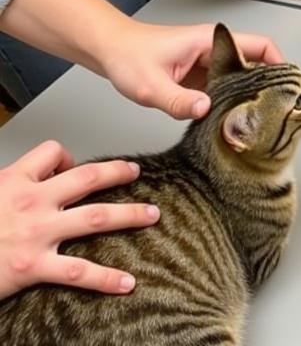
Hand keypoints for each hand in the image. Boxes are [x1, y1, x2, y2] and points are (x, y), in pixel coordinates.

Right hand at [0, 141, 158, 300]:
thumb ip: (10, 185)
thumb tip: (36, 179)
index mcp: (15, 181)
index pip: (52, 152)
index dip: (65, 156)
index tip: (73, 164)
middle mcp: (32, 202)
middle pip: (88, 178)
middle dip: (118, 172)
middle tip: (136, 170)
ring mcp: (36, 234)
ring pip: (95, 218)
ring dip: (129, 215)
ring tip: (151, 215)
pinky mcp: (34, 267)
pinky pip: (79, 272)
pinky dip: (107, 278)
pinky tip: (127, 282)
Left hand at [98, 21, 284, 120]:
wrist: (109, 51)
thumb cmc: (129, 56)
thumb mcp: (150, 84)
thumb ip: (177, 100)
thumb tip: (205, 110)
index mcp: (211, 40)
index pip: (259, 46)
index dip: (278, 63)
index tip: (288, 85)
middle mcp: (215, 50)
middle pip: (256, 63)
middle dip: (268, 85)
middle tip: (277, 109)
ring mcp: (208, 64)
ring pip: (241, 78)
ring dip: (249, 96)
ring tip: (258, 119)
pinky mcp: (199, 78)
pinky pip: (224, 89)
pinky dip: (232, 103)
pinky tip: (231, 121)